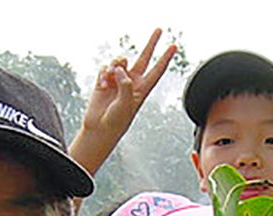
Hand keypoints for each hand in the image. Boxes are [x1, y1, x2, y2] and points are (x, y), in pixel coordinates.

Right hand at [72, 28, 176, 175]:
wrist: (99, 129)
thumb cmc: (116, 122)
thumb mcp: (126, 105)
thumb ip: (126, 85)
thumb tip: (119, 69)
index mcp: (142, 89)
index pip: (157, 70)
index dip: (165, 57)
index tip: (174, 46)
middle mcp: (132, 82)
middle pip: (144, 58)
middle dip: (151, 44)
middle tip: (159, 30)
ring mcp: (118, 80)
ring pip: (120, 60)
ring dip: (115, 64)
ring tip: (110, 77)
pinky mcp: (104, 80)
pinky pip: (106, 67)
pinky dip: (103, 72)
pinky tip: (102, 83)